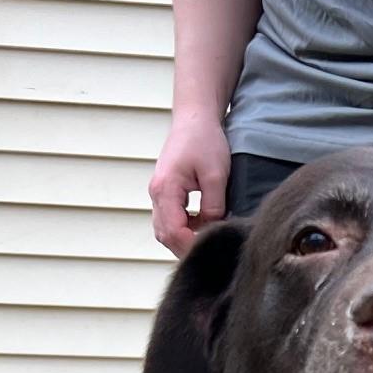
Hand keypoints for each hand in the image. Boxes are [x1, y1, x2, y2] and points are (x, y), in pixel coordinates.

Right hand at [149, 114, 231, 257]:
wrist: (194, 120)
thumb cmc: (204, 141)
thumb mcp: (216, 175)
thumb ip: (214, 206)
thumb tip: (213, 230)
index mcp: (165, 189)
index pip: (174, 231)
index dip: (192, 246)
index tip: (212, 249)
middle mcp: (156, 193)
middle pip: (165, 235)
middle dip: (186, 248)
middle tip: (212, 252)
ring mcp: (158, 193)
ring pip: (165, 230)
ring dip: (184, 240)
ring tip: (207, 242)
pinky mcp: (165, 192)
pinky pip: (169, 219)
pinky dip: (183, 229)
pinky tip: (203, 228)